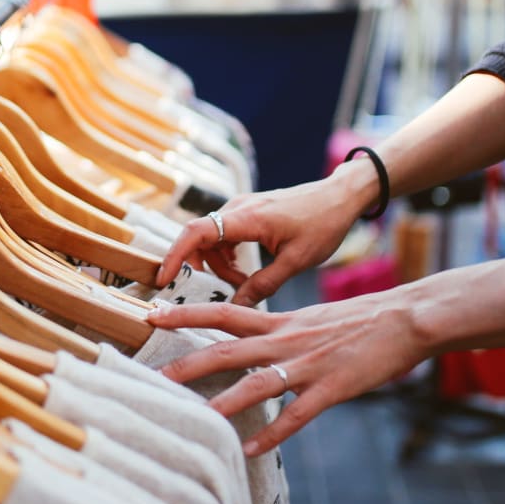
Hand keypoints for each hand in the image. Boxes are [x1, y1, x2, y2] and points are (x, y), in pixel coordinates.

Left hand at [146, 287, 430, 455]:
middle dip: (190, 361)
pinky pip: (298, 415)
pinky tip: (254, 448)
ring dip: (225, 400)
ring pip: (259, 382)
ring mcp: (309, 364)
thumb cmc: (359, 318)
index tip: (154, 312)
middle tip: (155, 374)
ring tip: (198, 417)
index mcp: (281, 320)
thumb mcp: (311, 317)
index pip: (224, 311)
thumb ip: (281, 329)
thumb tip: (254, 340)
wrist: (404, 317)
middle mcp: (287, 338)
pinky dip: (274, 433)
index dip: (187, 313)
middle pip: (229, 347)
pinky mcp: (332, 387)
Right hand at [156, 171, 375, 305]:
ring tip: (245, 281)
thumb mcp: (296, 261)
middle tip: (226, 288)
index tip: (164, 279)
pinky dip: (227, 254)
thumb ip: (263, 285)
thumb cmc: (323, 224)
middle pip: (200, 238)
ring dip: (218, 263)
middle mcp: (239, 207)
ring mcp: (242, 207)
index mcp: (248, 217)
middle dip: (203, 267)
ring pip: (212, 238)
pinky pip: (224, 233)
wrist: (340, 196)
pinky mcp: (248, 210)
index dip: (175, 255)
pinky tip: (246, 270)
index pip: (197, 232)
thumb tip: (235, 308)